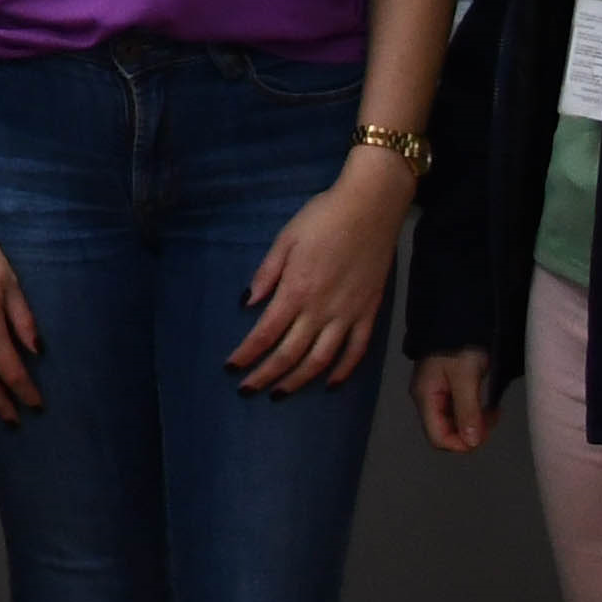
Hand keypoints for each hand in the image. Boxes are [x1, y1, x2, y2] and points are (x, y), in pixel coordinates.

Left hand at [228, 148, 412, 394]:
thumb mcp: (285, 239)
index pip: (265, 333)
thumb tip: (248, 304)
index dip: (247, 354)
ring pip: (321, 361)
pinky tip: (328, 383)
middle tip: (248, 390)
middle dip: (266, 375)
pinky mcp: (370, 314)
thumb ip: (267, 274)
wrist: (370, 208)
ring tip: (280, 393)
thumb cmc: (322, 218)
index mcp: (296, 291)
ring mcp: (349, 315)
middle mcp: (321, 310)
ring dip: (298, 381)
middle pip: (290, 354)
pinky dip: (342, 371)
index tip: (231, 368)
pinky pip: (356, 352)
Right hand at [414, 350, 499, 453]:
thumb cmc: (460, 345)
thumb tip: (472, 443)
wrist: (458, 316)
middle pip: (445, 433)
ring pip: (453, 423)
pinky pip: (457, 411)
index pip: (438, 438)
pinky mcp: (446, 387)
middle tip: (492, 417)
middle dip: (471, 432)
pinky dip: (473, 413)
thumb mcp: (465, 377)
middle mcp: (426, 399)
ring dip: (474, 423)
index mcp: (425, 398)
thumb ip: (468, 411)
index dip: (462, 443)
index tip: (485, 431)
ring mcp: (435, 393)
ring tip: (492, 410)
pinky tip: (485, 404)